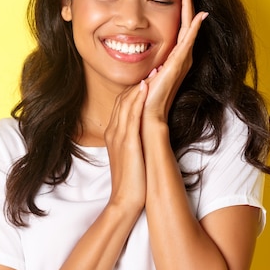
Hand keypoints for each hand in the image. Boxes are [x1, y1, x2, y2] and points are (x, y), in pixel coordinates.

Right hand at [104, 81, 148, 211]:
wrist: (125, 202)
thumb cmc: (132, 181)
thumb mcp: (130, 155)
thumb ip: (134, 140)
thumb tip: (143, 132)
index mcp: (114, 133)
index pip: (123, 104)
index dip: (137, 89)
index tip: (151, 77)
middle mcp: (114, 130)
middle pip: (123, 98)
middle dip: (139, 81)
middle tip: (156, 67)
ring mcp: (119, 136)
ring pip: (126, 102)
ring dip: (140, 84)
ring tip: (154, 70)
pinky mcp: (127, 142)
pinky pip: (131, 115)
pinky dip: (137, 98)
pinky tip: (146, 87)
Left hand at [143, 0, 207, 122]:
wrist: (145, 116)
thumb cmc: (141, 99)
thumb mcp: (140, 75)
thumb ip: (141, 64)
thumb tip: (129, 53)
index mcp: (172, 57)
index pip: (177, 26)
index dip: (179, 7)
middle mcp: (180, 56)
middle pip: (186, 22)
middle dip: (188, 0)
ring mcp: (181, 60)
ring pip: (188, 26)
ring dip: (191, 6)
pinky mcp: (179, 64)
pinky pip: (188, 41)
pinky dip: (194, 27)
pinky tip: (199, 14)